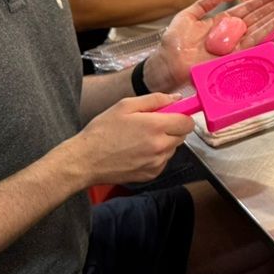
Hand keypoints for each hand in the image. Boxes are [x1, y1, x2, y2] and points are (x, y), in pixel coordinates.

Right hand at [67, 93, 195, 185]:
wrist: (85, 160)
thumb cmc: (102, 131)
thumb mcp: (125, 105)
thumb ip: (155, 99)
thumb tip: (176, 98)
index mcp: (156, 127)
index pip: (188, 122)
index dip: (182, 116)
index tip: (172, 114)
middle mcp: (160, 146)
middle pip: (182, 135)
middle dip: (173, 128)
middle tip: (152, 125)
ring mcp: (157, 163)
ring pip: (173, 148)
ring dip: (165, 142)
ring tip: (141, 139)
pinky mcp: (151, 174)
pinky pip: (163, 161)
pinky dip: (156, 155)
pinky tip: (138, 151)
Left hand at [145, 0, 273, 90]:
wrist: (168, 63)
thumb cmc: (173, 42)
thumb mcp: (186, 16)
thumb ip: (203, 4)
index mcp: (221, 21)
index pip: (245, 8)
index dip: (260, 0)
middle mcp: (231, 31)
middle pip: (257, 16)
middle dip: (273, 6)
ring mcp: (234, 43)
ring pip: (259, 26)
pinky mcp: (235, 54)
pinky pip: (253, 41)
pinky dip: (266, 31)